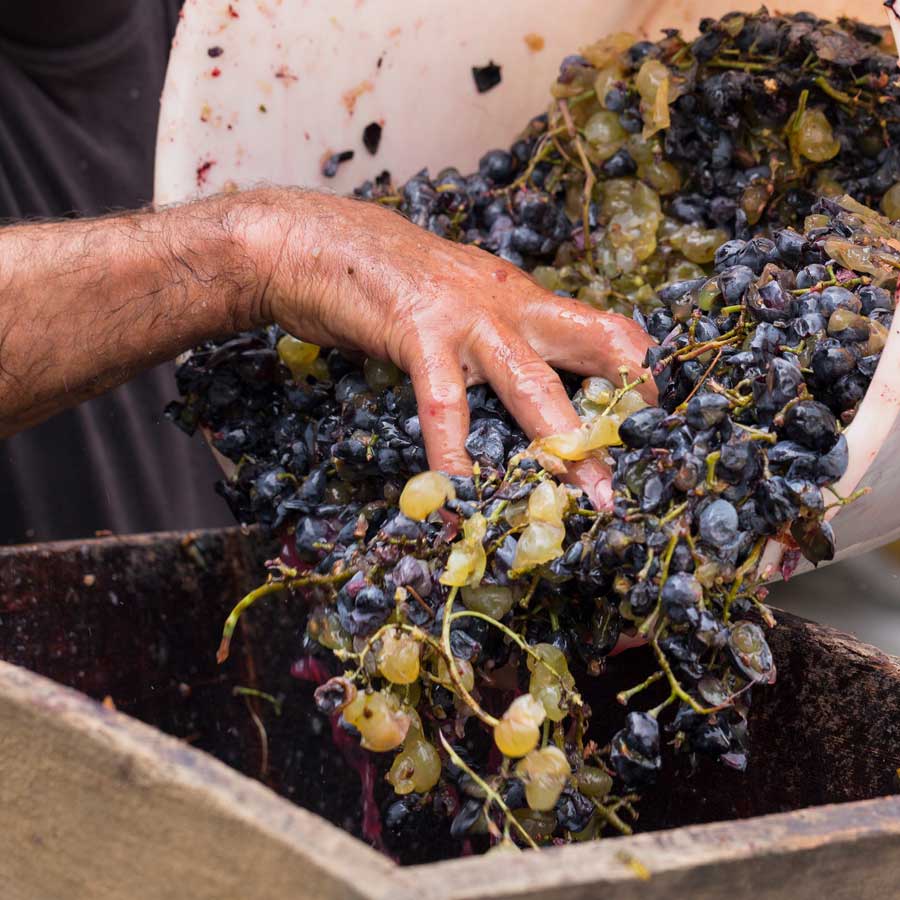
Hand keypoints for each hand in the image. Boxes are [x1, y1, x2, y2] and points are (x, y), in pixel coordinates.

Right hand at [238, 189, 657, 506]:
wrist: (318, 241)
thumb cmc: (389, 281)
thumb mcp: (461, 304)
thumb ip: (495, 339)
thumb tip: (524, 386)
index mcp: (524, 299)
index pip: (604, 329)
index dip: (640, 372)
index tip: (659, 419)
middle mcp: (510, 303)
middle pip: (592, 348)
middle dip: (623, 410)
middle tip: (644, 468)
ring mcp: (467, 316)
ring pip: (532, 383)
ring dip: (563, 444)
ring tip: (587, 495)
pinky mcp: (419, 333)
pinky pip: (446, 404)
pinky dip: (454, 455)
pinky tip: (462, 495)